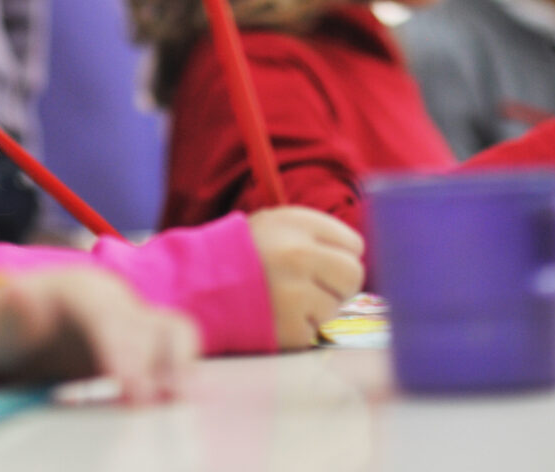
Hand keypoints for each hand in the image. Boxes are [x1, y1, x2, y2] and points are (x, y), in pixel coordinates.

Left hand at [0, 268, 198, 403]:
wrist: (27, 320)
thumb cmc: (11, 327)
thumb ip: (12, 311)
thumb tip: (17, 294)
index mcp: (82, 292)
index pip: (108, 319)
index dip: (122, 353)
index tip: (128, 388)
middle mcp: (117, 301)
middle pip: (148, 326)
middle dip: (155, 365)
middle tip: (154, 404)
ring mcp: (135, 319)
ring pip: (174, 331)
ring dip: (182, 364)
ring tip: (186, 401)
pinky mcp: (146, 343)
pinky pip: (177, 350)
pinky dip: (185, 372)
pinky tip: (189, 400)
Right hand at [246, 207, 365, 348]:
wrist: (194, 287)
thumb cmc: (239, 254)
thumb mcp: (274, 224)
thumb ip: (316, 234)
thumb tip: (360, 255)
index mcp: (297, 224)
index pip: (353, 244)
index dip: (338, 255)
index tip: (322, 261)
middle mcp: (299, 256)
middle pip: (354, 275)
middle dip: (339, 284)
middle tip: (314, 286)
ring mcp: (295, 295)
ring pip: (334, 307)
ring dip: (315, 307)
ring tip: (282, 298)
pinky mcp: (289, 329)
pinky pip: (313, 331)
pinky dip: (298, 328)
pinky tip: (273, 315)